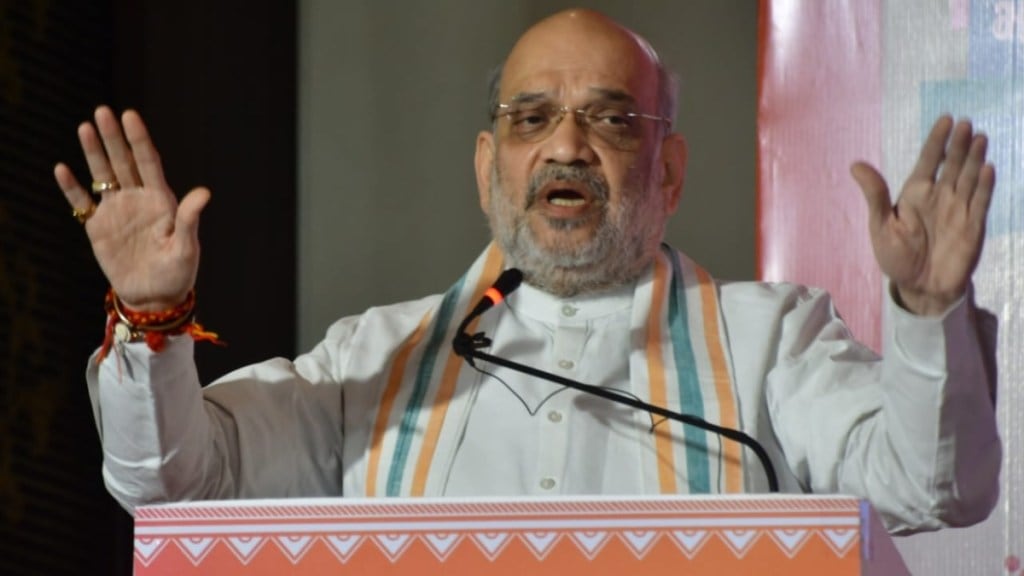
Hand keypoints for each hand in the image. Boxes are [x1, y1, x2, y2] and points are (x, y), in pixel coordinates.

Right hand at [55, 106, 209, 310]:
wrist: (154, 297)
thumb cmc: (177, 273)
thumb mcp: (186, 247)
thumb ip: (189, 219)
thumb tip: (204, 193)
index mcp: (161, 200)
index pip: (148, 162)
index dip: (139, 139)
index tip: (130, 116)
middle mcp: (137, 199)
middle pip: (123, 162)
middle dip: (113, 137)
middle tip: (103, 111)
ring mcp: (117, 211)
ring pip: (103, 174)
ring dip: (93, 152)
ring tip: (85, 127)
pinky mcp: (98, 227)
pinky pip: (82, 203)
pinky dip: (72, 187)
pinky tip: (62, 169)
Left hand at [851, 115, 994, 315]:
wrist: (919, 287)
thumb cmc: (896, 257)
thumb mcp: (880, 226)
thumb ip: (875, 195)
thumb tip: (855, 165)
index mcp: (915, 194)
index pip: (928, 161)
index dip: (937, 141)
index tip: (945, 120)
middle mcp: (939, 196)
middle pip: (951, 164)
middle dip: (958, 145)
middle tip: (965, 123)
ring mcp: (957, 209)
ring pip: (967, 178)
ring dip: (974, 158)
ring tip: (979, 137)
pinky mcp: (972, 225)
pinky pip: (979, 201)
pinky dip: (983, 185)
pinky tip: (987, 168)